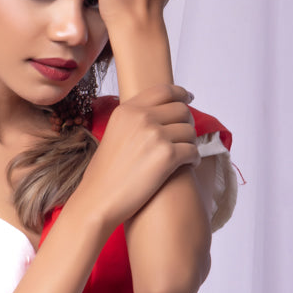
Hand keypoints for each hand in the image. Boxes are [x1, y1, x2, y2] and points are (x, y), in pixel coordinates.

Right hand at [69, 85, 199, 231]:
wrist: (97, 201)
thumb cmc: (104, 176)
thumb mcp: (112, 135)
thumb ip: (133, 122)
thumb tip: (159, 116)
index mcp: (127, 110)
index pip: (163, 90)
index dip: (181, 94)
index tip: (188, 99)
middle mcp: (141, 118)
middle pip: (181, 110)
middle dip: (187, 123)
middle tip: (185, 137)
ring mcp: (155, 135)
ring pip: (190, 131)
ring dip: (191, 143)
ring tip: (185, 155)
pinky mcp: (167, 156)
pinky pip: (193, 151)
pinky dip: (194, 159)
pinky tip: (189, 165)